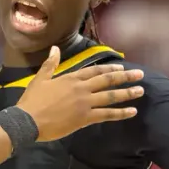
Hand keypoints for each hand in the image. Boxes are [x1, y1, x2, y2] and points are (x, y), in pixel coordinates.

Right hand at [18, 46, 144, 141]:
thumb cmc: (32, 100)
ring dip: (127, 93)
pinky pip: (106, 115)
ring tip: (140, 90)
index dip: (110, 69)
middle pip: (107, 80)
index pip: (95, 70)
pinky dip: (120, 113)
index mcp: (71, 78)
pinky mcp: (85, 118)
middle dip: (125, 77)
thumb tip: (55, 48)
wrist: (27, 120)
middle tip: (140, 75)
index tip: (122, 67)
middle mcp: (81, 88)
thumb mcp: (40, 78)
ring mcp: (84, 103)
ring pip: (110, 96)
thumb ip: (50, 63)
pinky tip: (132, 111)